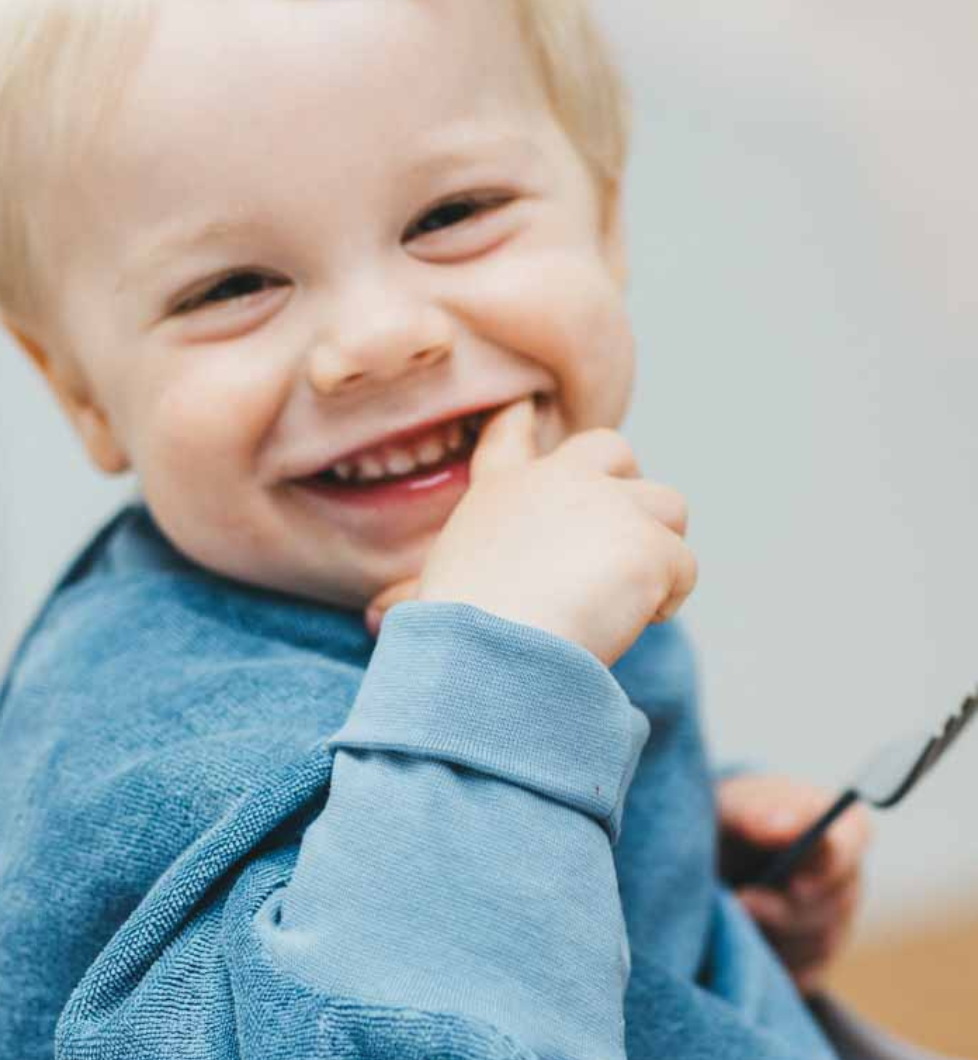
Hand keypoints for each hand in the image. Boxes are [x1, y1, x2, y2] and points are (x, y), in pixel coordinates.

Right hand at [363, 399, 697, 665]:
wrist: (490, 653)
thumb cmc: (451, 636)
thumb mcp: (426, 599)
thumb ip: (414, 596)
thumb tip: (375, 620)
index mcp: (500, 492)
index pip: (510, 434)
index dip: (520, 421)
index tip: (526, 406)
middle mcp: (559, 481)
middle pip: (615, 451)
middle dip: (627, 491)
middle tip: (619, 549)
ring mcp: (610, 504)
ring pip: (669, 509)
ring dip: (658, 554)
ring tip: (625, 603)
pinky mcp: (649, 542)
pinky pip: (684, 569)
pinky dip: (668, 599)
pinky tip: (632, 623)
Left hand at [716, 773, 873, 993]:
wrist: (709, 858)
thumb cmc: (728, 822)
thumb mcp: (731, 809)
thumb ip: (754, 813)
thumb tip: (783, 826)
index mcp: (841, 827)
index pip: (852, 848)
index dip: (828, 871)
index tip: (794, 885)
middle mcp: (848, 876)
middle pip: (836, 904)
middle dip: (785, 909)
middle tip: (740, 902)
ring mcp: (838, 920)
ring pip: (821, 942)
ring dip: (774, 936)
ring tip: (731, 917)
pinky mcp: (817, 957)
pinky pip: (807, 973)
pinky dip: (773, 965)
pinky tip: (742, 945)